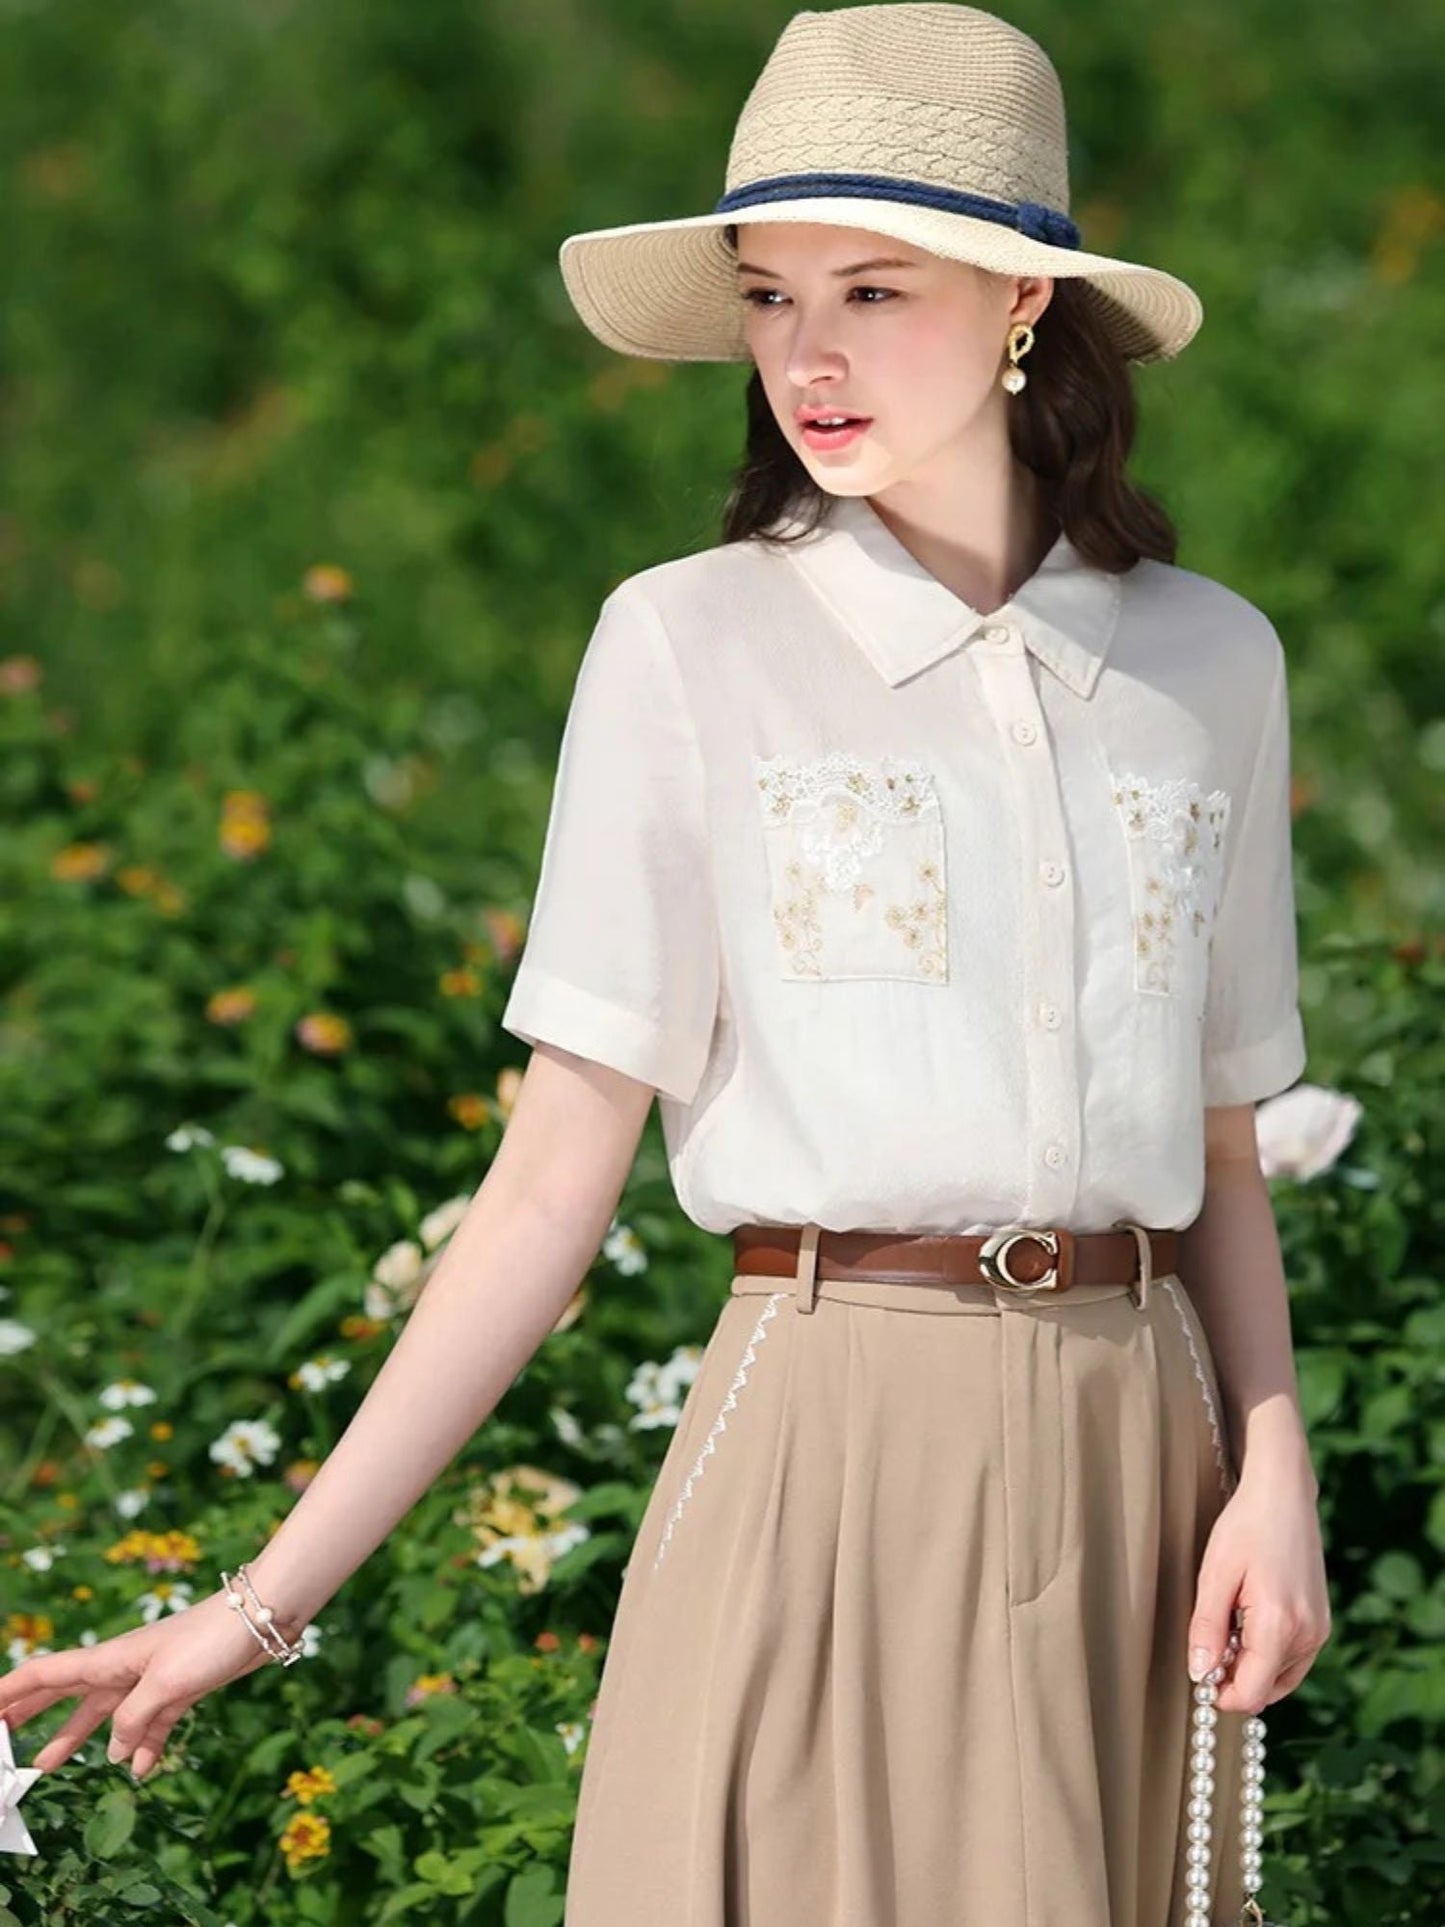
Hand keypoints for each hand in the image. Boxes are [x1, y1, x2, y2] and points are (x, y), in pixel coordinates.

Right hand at [0, 1588, 286, 1780]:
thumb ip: (134, 1720)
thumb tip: (117, 1754)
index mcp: (111, 1660)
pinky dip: (144, 1746)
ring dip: (79, 1737)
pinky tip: (141, 1768)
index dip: (10, 1691)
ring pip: (105, 1714)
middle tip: (2, 1742)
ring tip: (50, 1766)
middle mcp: (125, 1668)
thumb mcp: (168, 1683)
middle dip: (32, 1716)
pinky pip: (151, 1723)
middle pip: (67, 1694)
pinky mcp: (181, 1688)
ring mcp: (152, 1678)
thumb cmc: (211, 1638)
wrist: (264, 1617)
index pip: (47, 1674)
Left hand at [1186, 1465, 1331, 1714]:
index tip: (1200, 1678)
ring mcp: (1318, 1630)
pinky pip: (1292, 1659)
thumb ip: (1206, 1629)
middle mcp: (1307, 1635)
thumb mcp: (1215, 1575)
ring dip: (1251, 1666)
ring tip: (1228, 1625)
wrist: (1283, 1495)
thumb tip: (1199, 1675)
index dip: (1222, 1696)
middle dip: (1235, 1679)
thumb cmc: (1246, 1527)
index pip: (1252, 1693)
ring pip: (1279, 1677)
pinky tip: (1247, 1624)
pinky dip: (1268, 1655)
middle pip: (1266, 1688)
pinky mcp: (1321, 1623)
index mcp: (1279, 1625)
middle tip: (1210, 1643)